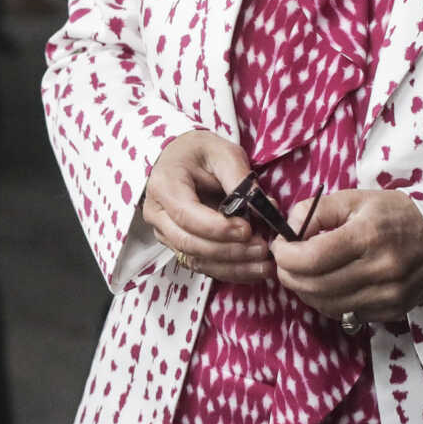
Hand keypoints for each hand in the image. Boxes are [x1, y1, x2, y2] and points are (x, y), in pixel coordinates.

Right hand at [140, 132, 274, 284]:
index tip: (248, 229)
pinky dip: (230, 271)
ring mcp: (165, 233)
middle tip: (262, 247)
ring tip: (265, 264)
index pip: (187, 215)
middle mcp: (158, 214)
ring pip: (196, 260)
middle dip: (229, 250)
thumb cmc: (200, 153)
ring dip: (232, 267)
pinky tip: (254, 269)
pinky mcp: (178, 246)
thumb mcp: (222, 153)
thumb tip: (264, 208)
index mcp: (164, 185)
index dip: (218, 228)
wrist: (180, 159)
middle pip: (189, 243)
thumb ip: (240, 179)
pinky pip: (202, 265)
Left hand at [272, 189, 422, 324]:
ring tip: (303, 273)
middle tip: (285, 262)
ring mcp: (388, 295)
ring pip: (326, 305)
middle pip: (314, 286)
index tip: (280, 246)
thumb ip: (317, 210)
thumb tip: (288, 230)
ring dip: (305, 291)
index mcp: (369, 236)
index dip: (285, 255)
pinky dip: (327, 302)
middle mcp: (381, 270)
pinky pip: (345, 314)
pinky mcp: (392, 311)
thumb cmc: (396, 214)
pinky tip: (327, 285)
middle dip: (288, 275)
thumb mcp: (357, 199)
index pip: (311, 258)